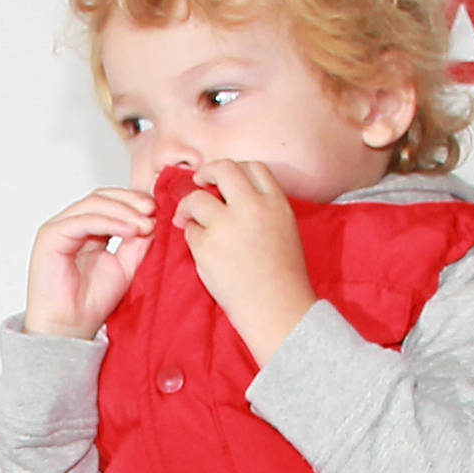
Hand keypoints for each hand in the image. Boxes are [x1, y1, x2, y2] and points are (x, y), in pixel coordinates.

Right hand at [24, 188, 156, 340]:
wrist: (69, 330)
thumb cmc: (89, 306)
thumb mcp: (125, 267)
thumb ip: (137, 243)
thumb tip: (152, 219)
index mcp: (85, 232)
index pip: (109, 202)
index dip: (133, 201)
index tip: (156, 210)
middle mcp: (70, 226)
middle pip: (100, 197)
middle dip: (130, 200)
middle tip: (152, 209)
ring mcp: (58, 229)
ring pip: (93, 204)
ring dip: (123, 210)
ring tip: (145, 223)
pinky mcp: (50, 236)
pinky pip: (83, 220)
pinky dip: (109, 222)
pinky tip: (130, 230)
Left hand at [175, 161, 316, 364]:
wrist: (275, 306)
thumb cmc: (282, 274)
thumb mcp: (285, 228)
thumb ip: (263, 207)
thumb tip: (231, 194)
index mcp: (275, 202)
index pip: (252, 167)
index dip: (234, 170)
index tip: (223, 179)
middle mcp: (251, 207)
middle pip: (222, 169)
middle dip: (205, 172)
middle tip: (199, 183)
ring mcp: (227, 225)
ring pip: (196, 199)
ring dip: (189, 207)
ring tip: (189, 220)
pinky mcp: (206, 246)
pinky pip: (190, 232)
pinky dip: (192, 238)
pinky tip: (203, 251)